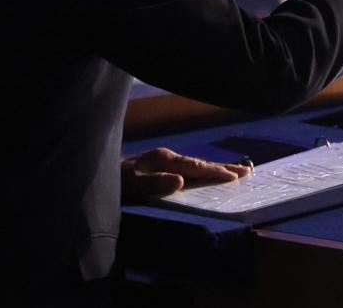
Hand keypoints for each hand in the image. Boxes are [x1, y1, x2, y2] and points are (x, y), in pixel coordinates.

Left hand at [121, 147, 249, 201]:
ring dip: (215, 169)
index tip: (235, 177)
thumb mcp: (131, 185)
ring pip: (196, 165)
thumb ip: (155, 183)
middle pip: (200, 163)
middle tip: (247, 171)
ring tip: (236, 172)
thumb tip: (180, 180)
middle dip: (223, 168)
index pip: (195, 166)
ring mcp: (164, 161)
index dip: (215, 172)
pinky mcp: (161, 167)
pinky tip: (208, 176)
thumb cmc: (113, 183)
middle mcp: (166, 157)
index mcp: (163, 158)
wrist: (95, 176)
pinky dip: (203, 172)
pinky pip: (188, 169)